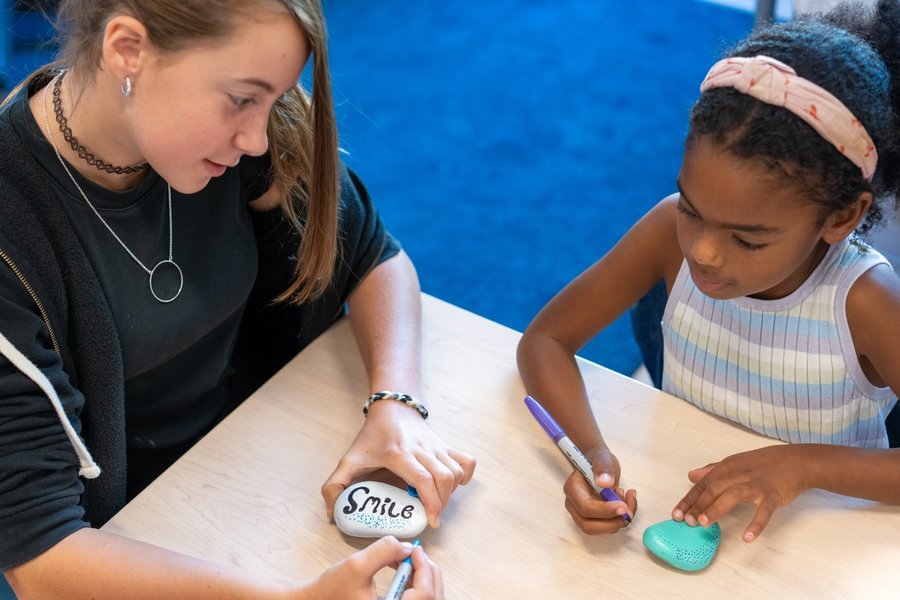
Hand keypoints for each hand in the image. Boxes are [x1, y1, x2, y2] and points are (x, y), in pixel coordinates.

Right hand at [300, 536, 441, 599]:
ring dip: (422, 578)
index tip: (415, 549)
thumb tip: (408, 547)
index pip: (424, 596)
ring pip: (427, 599)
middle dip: (428, 572)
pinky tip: (401, 570)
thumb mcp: (357, 565)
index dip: (424, 569)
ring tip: (405, 560)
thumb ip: (384, 551)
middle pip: (432, 598)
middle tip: (415, 553)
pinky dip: (415, 585)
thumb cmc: (332, 590)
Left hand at [321, 401, 475, 527]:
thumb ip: (335, 486)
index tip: (430, 521)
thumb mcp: (349, 459)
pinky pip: (466, 461)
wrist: (392, 408)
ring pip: (455, 471)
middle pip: (444, 478)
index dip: (430, 502)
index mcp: (398, 453)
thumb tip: (333, 513)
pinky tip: (452, 486)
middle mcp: (422, 448)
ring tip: (435, 503)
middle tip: (430, 518)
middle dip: (441, 503)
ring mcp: (436, 446)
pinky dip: (464, 476)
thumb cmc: (372, 436)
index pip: (422, 478)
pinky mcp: (446, 445)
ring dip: (450, 493)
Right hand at [563, 446, 636, 533]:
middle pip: (589, 525)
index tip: (623, 507)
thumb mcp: (603, 458)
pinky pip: (606, 526)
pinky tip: (625, 502)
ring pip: (598, 529)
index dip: (605, 511)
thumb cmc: (598, 460)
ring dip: (618, 521)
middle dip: (612, 522)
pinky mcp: (593, 518)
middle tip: (628, 510)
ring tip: (628, 499)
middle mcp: (573, 504)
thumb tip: (604, 482)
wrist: (599, 464)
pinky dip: (619, 519)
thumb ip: (603, 468)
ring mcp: (581, 513)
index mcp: (572, 489)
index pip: (586, 508)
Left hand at [671, 445, 813, 541]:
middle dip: (698, 505)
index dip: (689, 499)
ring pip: (733, 495)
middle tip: (686, 521)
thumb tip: (691, 476)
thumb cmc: (765, 463)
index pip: (703, 483)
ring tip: (704, 524)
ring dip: (717, 509)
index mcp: (728, 467)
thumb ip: (712, 470)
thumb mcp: (735, 462)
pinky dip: (756, 524)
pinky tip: (747, 537)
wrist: (798, 461)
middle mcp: (740, 474)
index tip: (676, 513)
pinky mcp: (774, 495)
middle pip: (714, 488)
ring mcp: (757, 484)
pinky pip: (764, 511)